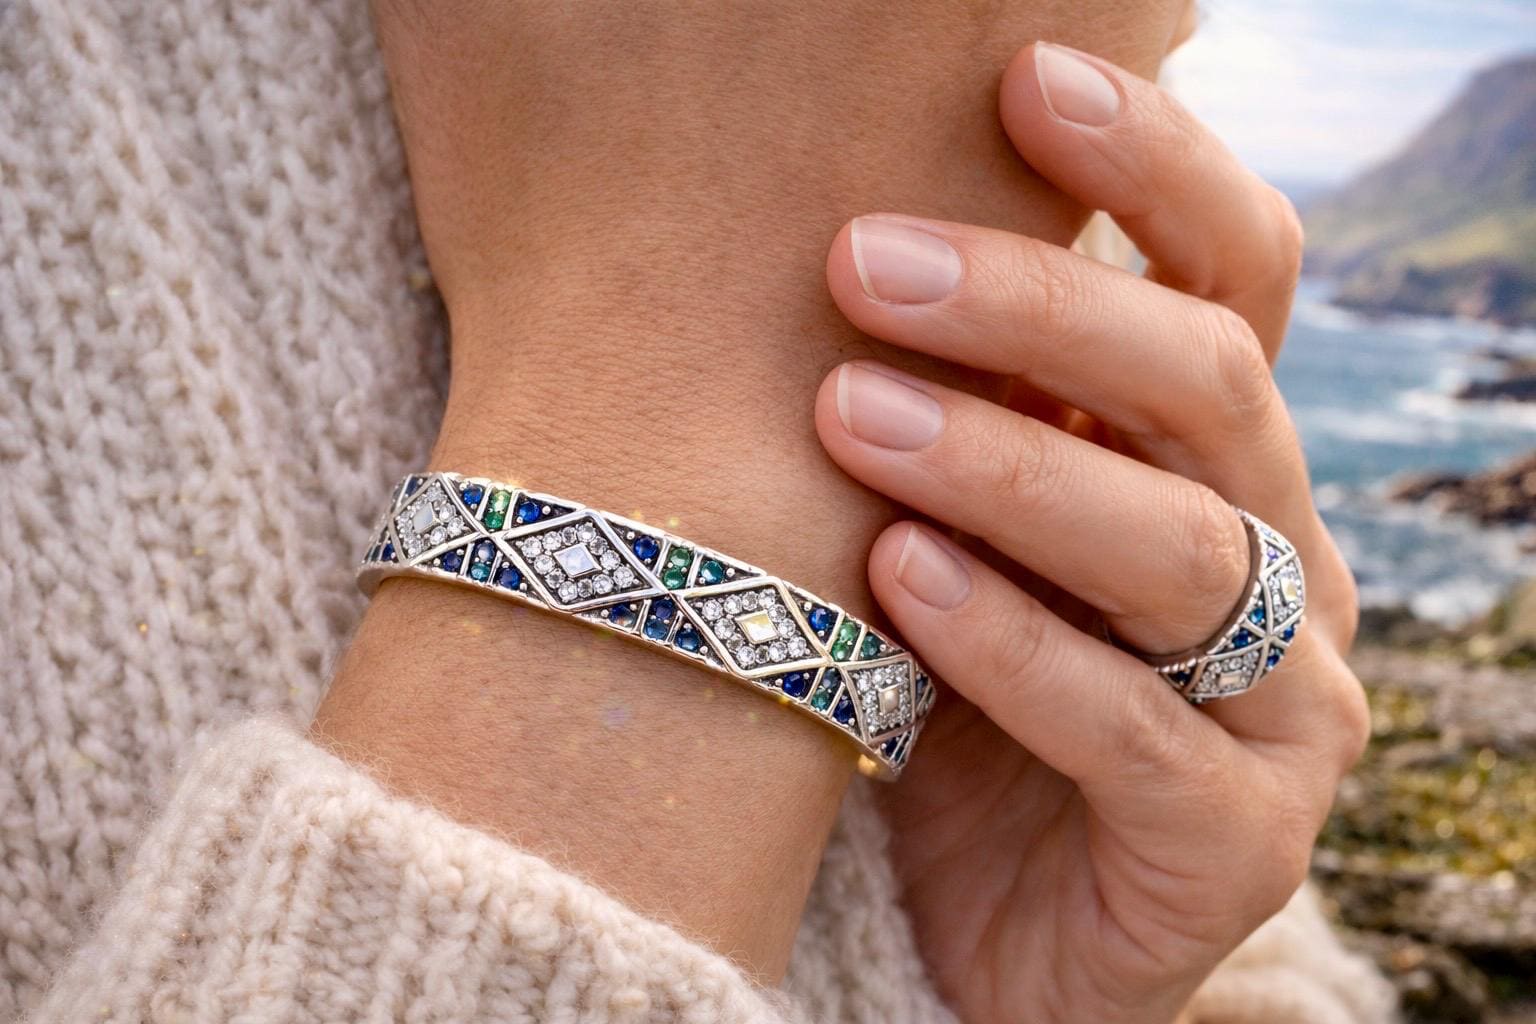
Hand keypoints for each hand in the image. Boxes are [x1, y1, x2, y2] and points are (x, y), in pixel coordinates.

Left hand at [813, 45, 1370, 1022]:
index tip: (1024, 79)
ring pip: (1177, 548)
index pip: (1231, 278)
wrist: (979, 931)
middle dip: (1040, 309)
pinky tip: (898, 585)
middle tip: (865, 261)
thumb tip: (833, 229)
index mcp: (1209, 461)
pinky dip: (1012, 646)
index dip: (1152, 170)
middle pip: (1207, 385)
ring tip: (852, 413)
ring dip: (1009, 468)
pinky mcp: (1238, 844)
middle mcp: (1273, 557)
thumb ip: (947, 404)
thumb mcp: (950, 525)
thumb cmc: (944, 697)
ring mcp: (1278, 705)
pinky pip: (1136, 730)